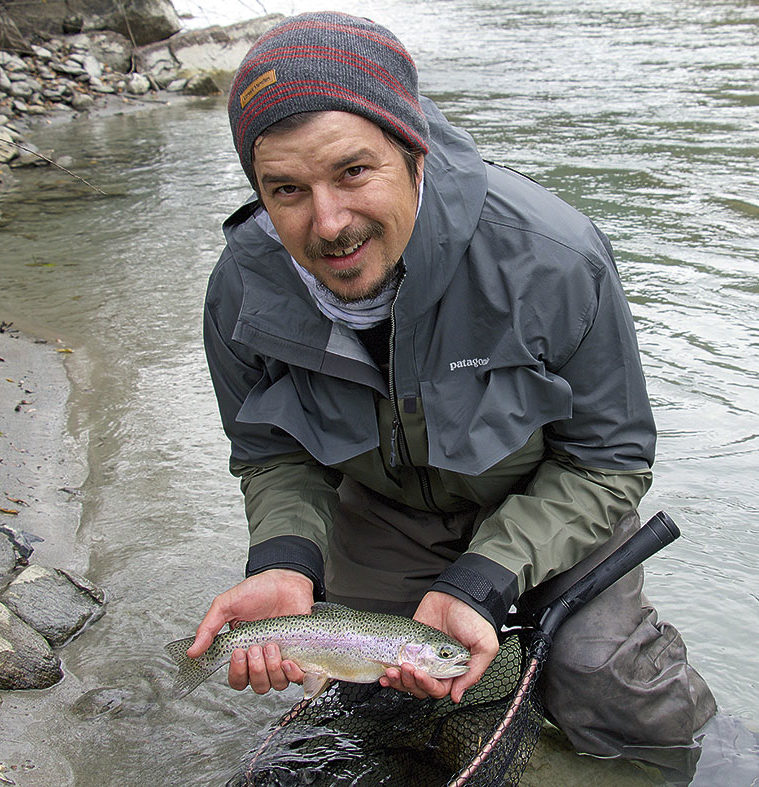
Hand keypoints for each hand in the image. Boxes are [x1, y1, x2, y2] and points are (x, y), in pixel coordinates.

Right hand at [186, 569, 313, 693]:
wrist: (285, 579)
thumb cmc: (258, 591)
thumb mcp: (226, 605)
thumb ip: (209, 628)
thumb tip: (192, 651)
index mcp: (244, 652)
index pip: (238, 680)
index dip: (238, 673)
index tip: (238, 653)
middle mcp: (263, 659)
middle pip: (258, 686)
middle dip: (256, 669)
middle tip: (255, 647)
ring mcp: (282, 657)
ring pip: (277, 684)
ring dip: (272, 668)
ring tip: (272, 645)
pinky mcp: (300, 654)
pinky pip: (299, 678)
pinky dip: (293, 674)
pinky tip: (288, 660)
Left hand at [380, 591, 498, 702]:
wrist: (459, 594)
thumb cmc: (475, 619)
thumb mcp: (485, 647)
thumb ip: (473, 673)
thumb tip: (457, 697)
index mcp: (453, 671)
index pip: (437, 690)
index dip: (427, 686)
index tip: (421, 674)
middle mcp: (436, 666)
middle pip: (419, 687)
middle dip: (409, 682)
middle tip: (406, 668)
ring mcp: (422, 655)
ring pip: (406, 679)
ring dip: (398, 680)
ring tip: (392, 670)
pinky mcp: (410, 643)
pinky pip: (398, 662)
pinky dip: (390, 670)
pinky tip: (385, 671)